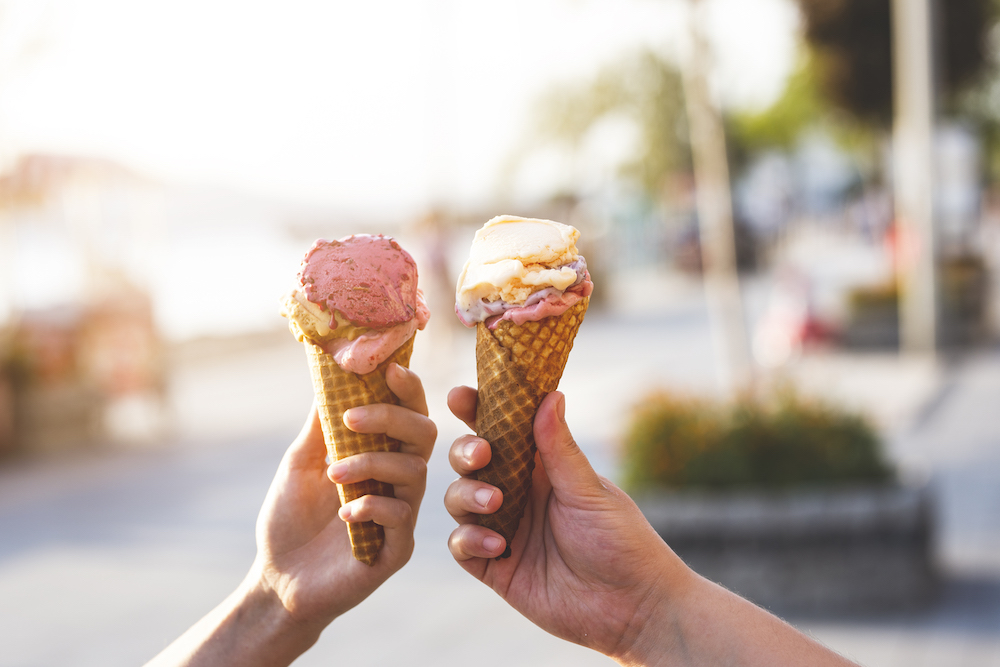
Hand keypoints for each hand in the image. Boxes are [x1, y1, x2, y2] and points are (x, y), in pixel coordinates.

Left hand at [146, 363, 435, 666]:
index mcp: (383, 454)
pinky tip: (343, 512)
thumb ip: (321, 425)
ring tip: (332, 473)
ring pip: (414, 471)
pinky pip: (400, 516)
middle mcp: (400, 480)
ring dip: (370, 463)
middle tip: (351, 418)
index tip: (389, 369)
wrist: (278, 579)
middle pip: (424, 434)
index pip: (409, 413)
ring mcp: (402, 514)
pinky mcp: (397, 549)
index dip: (407, 389)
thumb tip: (332, 374)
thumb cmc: (291, 519)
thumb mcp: (301, 462)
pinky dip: (371, 505)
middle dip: (391, 418)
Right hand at [444, 387, 682, 661]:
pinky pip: (462, 546)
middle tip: (482, 454)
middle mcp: (517, 493)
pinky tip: (499, 545)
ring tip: (495, 503)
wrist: (632, 607)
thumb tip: (551, 394)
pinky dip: (471, 539)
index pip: (502, 430)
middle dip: (465, 451)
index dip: (477, 410)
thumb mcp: (589, 491)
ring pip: (458, 499)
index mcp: (541, 467)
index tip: (461, 396)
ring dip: (467, 495)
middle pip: (469, 461)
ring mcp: (503, 529)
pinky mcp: (495, 568)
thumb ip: (560, 448)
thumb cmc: (621, 541)